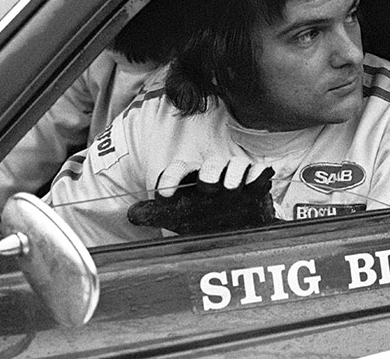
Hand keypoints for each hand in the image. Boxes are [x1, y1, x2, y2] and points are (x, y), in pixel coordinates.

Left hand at [127, 159, 274, 234]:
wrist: (236, 225)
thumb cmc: (204, 217)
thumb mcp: (178, 218)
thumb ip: (155, 215)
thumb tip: (131, 213)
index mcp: (192, 177)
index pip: (180, 169)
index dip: (171, 178)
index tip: (164, 194)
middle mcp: (215, 172)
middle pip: (211, 164)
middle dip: (209, 172)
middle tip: (207, 185)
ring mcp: (237, 176)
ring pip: (236, 164)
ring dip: (233, 173)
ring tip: (230, 188)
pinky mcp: (257, 182)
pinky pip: (258, 171)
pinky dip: (258, 174)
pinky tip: (254, 185)